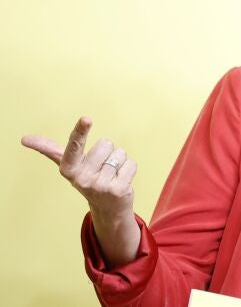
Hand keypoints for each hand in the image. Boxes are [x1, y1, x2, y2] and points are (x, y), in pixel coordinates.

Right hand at [22, 117, 141, 265]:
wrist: (108, 208)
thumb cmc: (89, 179)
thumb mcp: (69, 165)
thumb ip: (49, 150)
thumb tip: (24, 139)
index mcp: (69, 169)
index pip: (75, 146)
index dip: (81, 131)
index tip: (86, 118)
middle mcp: (82, 178)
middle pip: (105, 143)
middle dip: (108, 152)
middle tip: (102, 168)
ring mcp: (100, 186)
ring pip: (120, 153)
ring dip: (120, 161)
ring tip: (112, 174)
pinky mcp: (118, 190)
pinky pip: (131, 164)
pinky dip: (130, 169)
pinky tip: (122, 180)